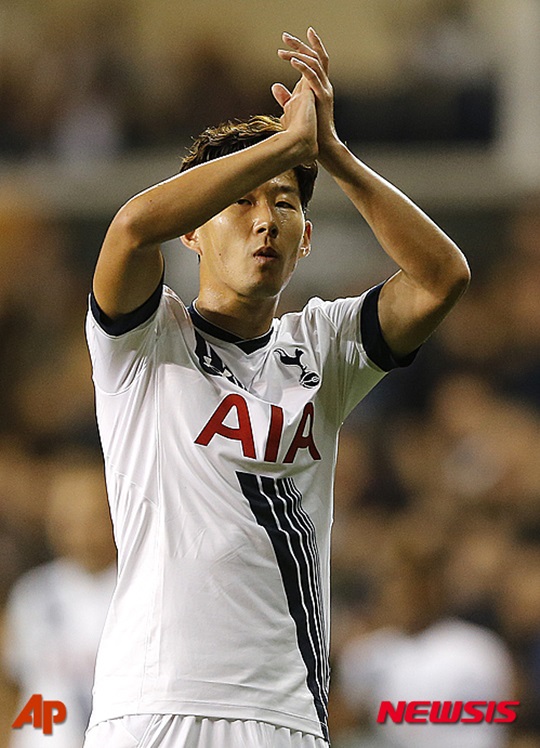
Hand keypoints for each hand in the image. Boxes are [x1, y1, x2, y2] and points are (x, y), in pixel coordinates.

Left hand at [273, 28, 337, 159]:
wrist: (320, 146)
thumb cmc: (308, 131)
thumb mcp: (294, 109)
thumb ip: (286, 97)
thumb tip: (275, 85)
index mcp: (317, 86)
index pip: (311, 60)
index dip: (301, 48)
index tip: (285, 41)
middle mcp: (323, 84)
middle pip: (315, 56)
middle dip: (300, 44)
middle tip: (284, 36)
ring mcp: (325, 89)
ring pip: (314, 62)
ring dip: (298, 53)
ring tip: (281, 50)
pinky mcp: (323, 97)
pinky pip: (313, 77)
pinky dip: (303, 66)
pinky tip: (292, 61)